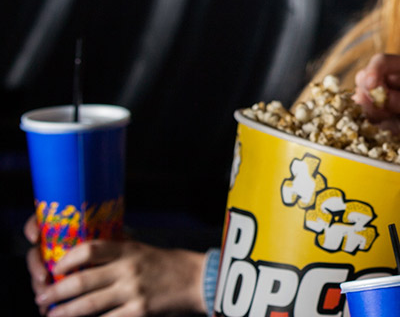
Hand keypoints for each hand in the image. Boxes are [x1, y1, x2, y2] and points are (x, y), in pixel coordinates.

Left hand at [24, 217, 207, 316]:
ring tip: (51, 315)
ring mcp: (133, 292)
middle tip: (42, 297)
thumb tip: (84, 252)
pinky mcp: (139, 311)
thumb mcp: (142, 249)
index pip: (90, 249)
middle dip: (56, 291)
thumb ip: (117, 250)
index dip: (67, 258)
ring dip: (64, 312)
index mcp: (128, 250)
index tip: (55, 267)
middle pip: (81, 281)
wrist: (198, 281)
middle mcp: (128, 270)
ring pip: (88, 305)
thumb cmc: (169, 264)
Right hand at [352, 53, 399, 161]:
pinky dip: (371, 116)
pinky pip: (360, 109)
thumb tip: (381, 97)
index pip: (380, 62)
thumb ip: (399, 101)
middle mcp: (385, 75)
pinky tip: (386, 119)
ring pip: (360, 94)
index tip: (372, 86)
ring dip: (372, 108)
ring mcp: (375, 89)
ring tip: (392, 114)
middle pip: (364, 77)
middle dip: (370, 94)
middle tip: (386, 108)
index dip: (372, 72)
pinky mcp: (369, 104)